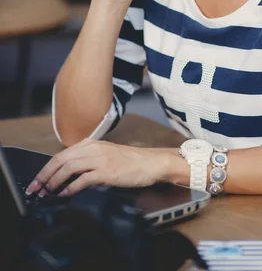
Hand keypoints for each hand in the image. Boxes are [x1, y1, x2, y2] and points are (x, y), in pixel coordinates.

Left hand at [25, 139, 171, 197]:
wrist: (151, 163)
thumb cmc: (130, 162)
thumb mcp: (106, 155)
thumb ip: (88, 160)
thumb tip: (68, 175)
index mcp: (92, 143)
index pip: (62, 154)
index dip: (46, 168)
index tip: (37, 181)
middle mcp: (93, 148)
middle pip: (61, 159)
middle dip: (44, 175)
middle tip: (35, 189)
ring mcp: (100, 158)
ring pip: (68, 167)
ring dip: (54, 181)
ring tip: (46, 193)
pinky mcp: (107, 171)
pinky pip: (83, 179)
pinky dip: (70, 187)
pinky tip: (64, 194)